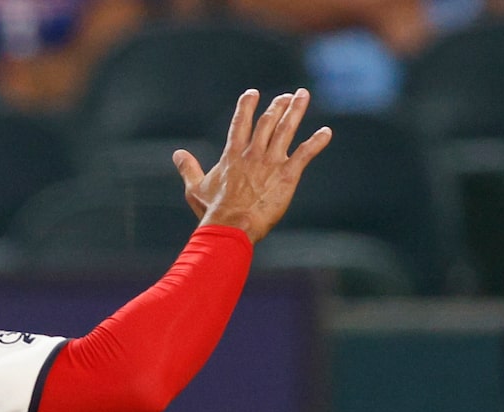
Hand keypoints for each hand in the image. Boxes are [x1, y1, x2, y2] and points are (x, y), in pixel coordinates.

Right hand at [175, 89, 331, 242]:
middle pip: (267, 122)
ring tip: (303, 95)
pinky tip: (326, 133)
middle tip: (286, 97)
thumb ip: (188, 169)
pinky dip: (317, 141)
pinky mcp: (287, 174)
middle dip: (277, 106)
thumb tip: (177, 154)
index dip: (246, 107)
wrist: (231, 226)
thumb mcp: (195, 189)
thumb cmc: (212, 212)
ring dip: (296, 110)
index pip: (239, 124)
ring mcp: (271, 162)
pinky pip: (306, 153)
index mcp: (232, 155)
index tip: (251, 93)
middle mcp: (253, 153)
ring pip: (286, 129)